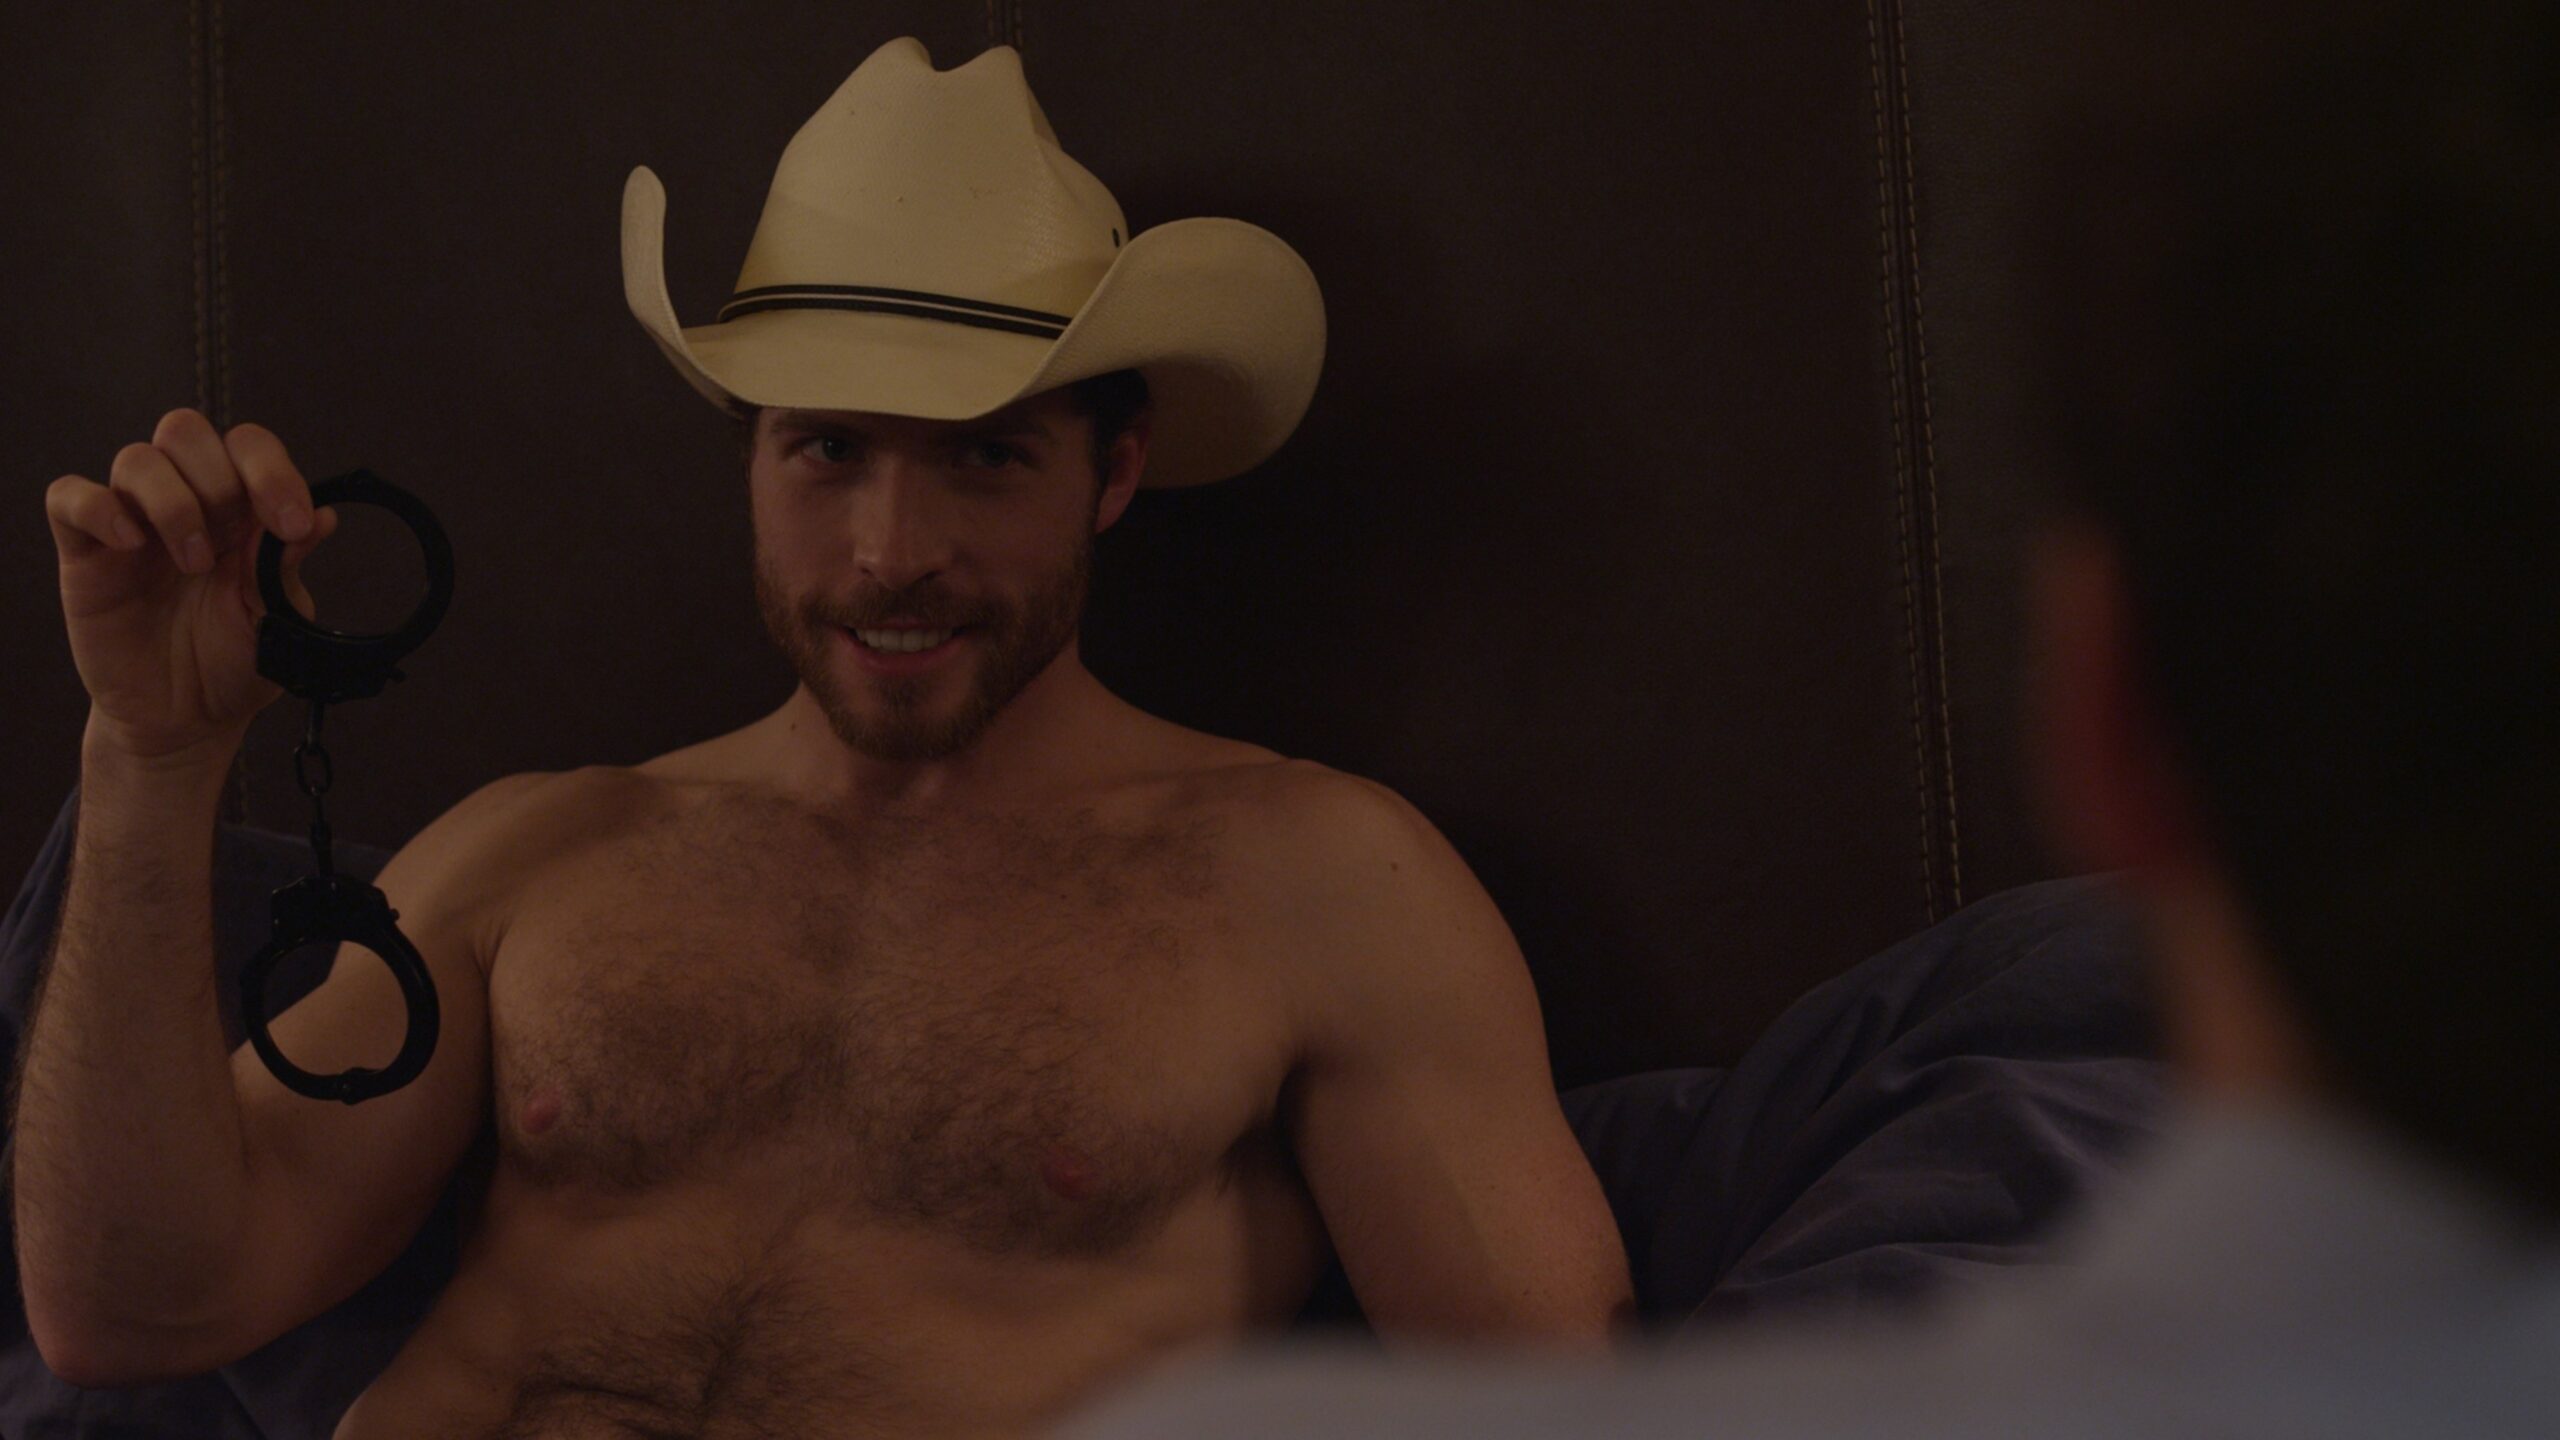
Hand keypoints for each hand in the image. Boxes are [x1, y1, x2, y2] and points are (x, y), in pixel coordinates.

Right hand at [48, 408, 341, 759]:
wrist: (186, 721)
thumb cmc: (233, 666)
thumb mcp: (276, 620)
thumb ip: (286, 567)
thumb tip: (323, 516)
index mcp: (240, 512)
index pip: (248, 447)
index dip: (271, 469)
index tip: (292, 522)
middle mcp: (185, 505)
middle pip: (186, 431)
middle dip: (219, 476)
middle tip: (236, 536)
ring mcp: (132, 524)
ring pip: (137, 459)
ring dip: (172, 501)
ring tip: (192, 564)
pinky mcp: (86, 552)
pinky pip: (70, 497)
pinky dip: (100, 507)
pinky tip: (130, 543)